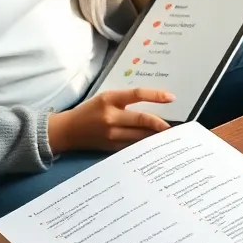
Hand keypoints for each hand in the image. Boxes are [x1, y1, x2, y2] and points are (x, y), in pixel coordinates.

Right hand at [47, 88, 173, 152]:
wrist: (68, 131)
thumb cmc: (89, 111)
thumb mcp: (105, 98)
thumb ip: (125, 101)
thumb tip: (152, 106)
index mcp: (109, 99)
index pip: (137, 95)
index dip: (156, 96)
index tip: (171, 98)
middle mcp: (111, 116)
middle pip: (142, 119)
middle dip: (161, 123)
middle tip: (175, 126)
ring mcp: (111, 134)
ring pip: (140, 135)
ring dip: (156, 136)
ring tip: (169, 135)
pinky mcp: (111, 147)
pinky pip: (133, 146)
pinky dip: (145, 145)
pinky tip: (154, 145)